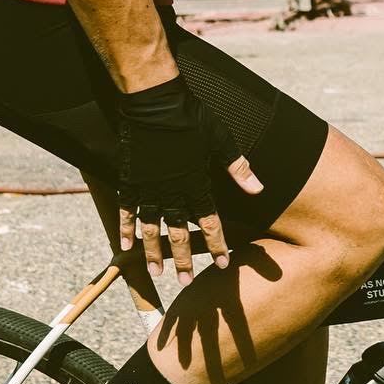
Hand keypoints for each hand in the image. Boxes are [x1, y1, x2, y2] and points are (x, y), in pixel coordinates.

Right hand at [116, 76, 263, 284]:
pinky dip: (126, 228)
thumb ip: (238, 168)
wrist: (154, 101)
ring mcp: (148, 186)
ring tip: (156, 273)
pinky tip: (125, 246)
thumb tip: (259, 189)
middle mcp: (172, 190)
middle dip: (184, 259)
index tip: (223, 264)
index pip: (210, 221)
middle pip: (180, 232)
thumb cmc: (192, 117)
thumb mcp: (220, 140)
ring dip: (154, 252)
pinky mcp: (130, 179)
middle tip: (185, 282)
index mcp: (196, 183)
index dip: (217, 243)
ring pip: (152, 228)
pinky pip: (127, 209)